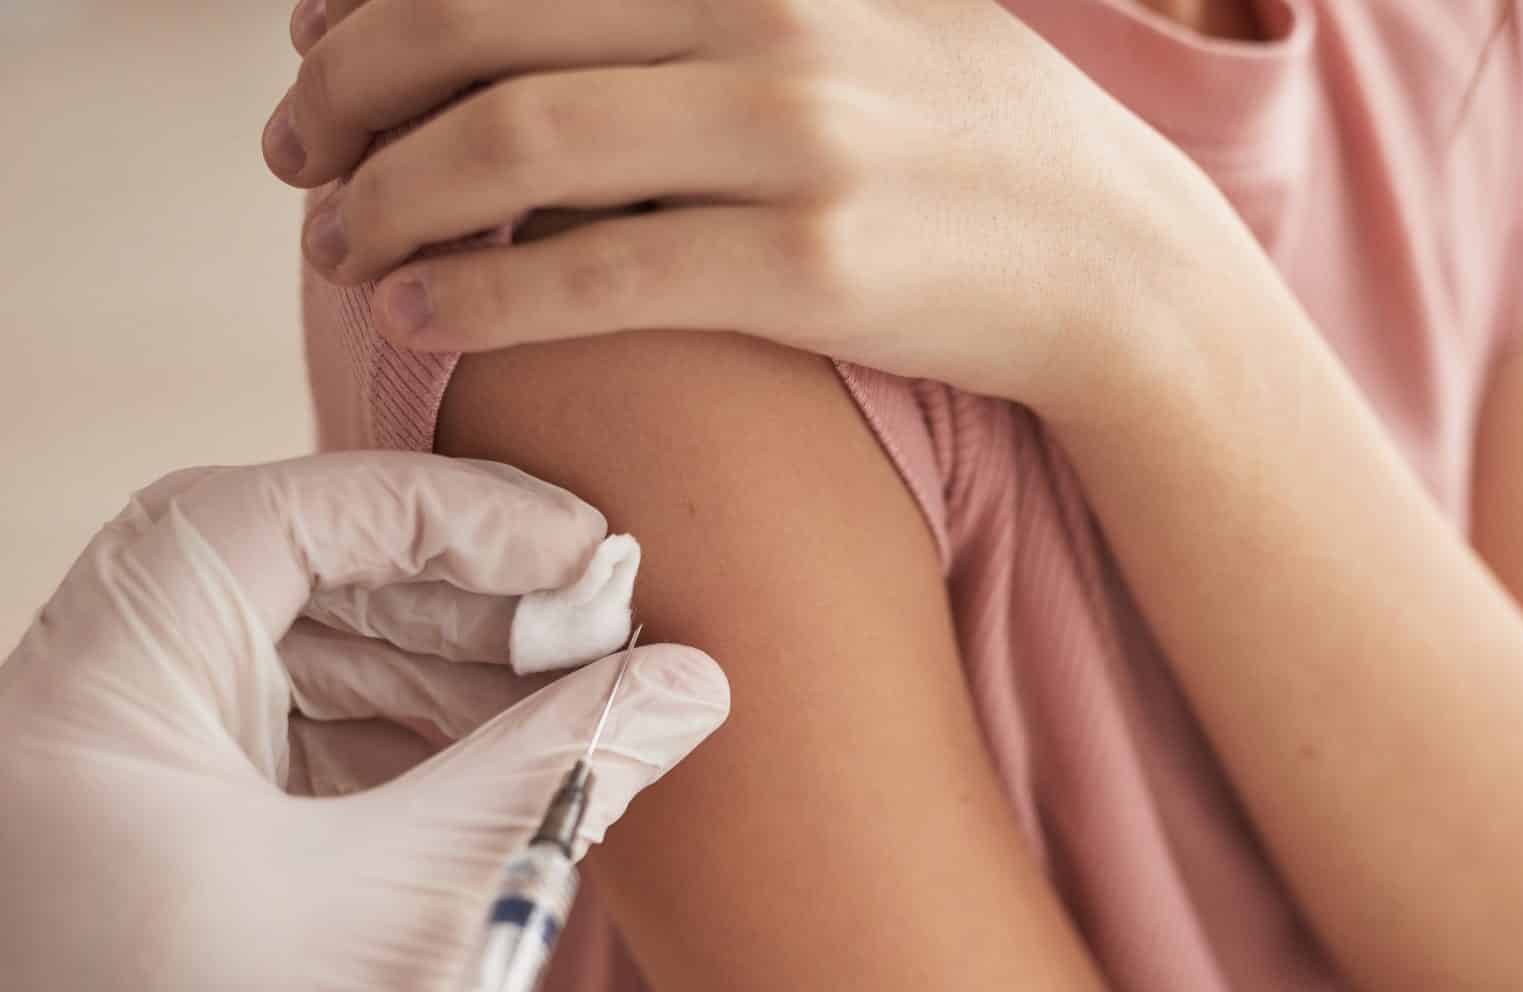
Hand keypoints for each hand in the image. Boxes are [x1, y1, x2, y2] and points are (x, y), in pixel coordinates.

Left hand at [0, 453, 727, 991]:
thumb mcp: (412, 908)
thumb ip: (558, 772)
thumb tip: (689, 684)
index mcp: (90, 712)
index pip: (259, 520)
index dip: (431, 510)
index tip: (570, 544)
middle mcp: (80, 728)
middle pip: (281, 581)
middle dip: (455, 597)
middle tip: (596, 624)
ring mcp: (115, 787)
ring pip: (289, 661)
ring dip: (439, 669)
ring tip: (570, 696)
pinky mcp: (162, 845)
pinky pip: (286, 744)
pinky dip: (399, 742)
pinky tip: (501, 760)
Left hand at [263, 0, 1210, 415]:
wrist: (1110, 259)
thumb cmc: (964, 137)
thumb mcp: (849, 8)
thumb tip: (550, 19)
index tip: (311, 46)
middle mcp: (762, 14)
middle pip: (474, 20)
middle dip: (345, 89)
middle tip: (295, 155)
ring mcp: (791, 137)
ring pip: (512, 141)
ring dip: (385, 197)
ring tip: (335, 247)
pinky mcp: (807, 267)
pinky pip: (593, 272)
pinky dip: (474, 291)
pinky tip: (410, 314)